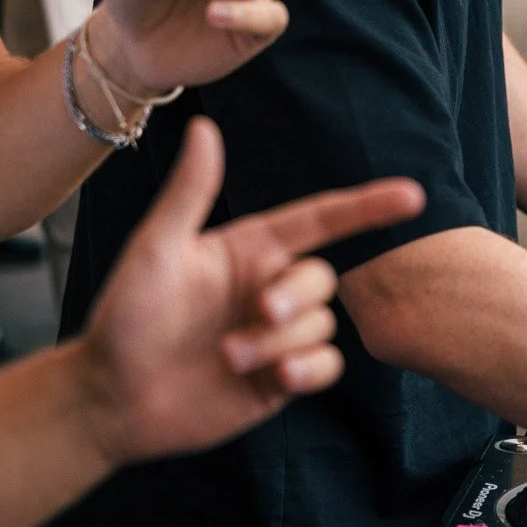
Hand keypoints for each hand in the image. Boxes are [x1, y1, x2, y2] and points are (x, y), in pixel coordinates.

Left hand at [79, 116, 424, 465]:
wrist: (113, 399)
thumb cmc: (125, 317)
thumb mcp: (156, 249)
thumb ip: (190, 192)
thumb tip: (203, 126)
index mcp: (249, 248)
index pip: (321, 219)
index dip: (367, 206)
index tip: (413, 195)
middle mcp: (268, 285)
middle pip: (322, 278)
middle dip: (298, 294)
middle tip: (259, 310)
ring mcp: (275, 333)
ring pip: (322, 324)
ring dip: (283, 340)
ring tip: (230, 357)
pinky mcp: (279, 379)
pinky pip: (325, 367)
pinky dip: (308, 370)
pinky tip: (276, 378)